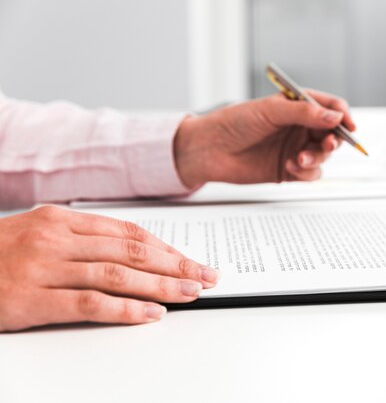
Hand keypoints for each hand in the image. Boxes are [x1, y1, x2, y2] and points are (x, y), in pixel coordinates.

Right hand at [0, 206, 217, 331]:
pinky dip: (125, 309)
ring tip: (191, 293)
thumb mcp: (41, 235)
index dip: (167, 248)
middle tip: (206, 276)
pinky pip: (89, 303)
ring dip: (161, 285)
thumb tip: (137, 254)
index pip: (130, 233)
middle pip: (131, 252)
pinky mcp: (30, 299)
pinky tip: (151, 313)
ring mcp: (43, 267)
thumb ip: (84, 241)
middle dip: (176, 265)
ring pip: (117, 274)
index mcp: (62, 219)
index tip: (193, 260)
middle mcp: (57, 238)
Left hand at [173, 90, 355, 187]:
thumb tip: (335, 117)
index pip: (330, 108)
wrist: (210, 149)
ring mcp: (296, 148)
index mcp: (297, 106)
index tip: (348, 125)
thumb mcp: (271, 110)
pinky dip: (307, 171)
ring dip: (317, 157)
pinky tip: (291, 167)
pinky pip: (312, 172)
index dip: (343, 116)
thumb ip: (304, 113)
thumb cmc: (235, 122)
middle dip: (334, 140)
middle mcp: (300, 127)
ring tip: (298, 159)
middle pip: (332, 133)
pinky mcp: (289, 170)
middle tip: (327, 144)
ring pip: (324, 155)